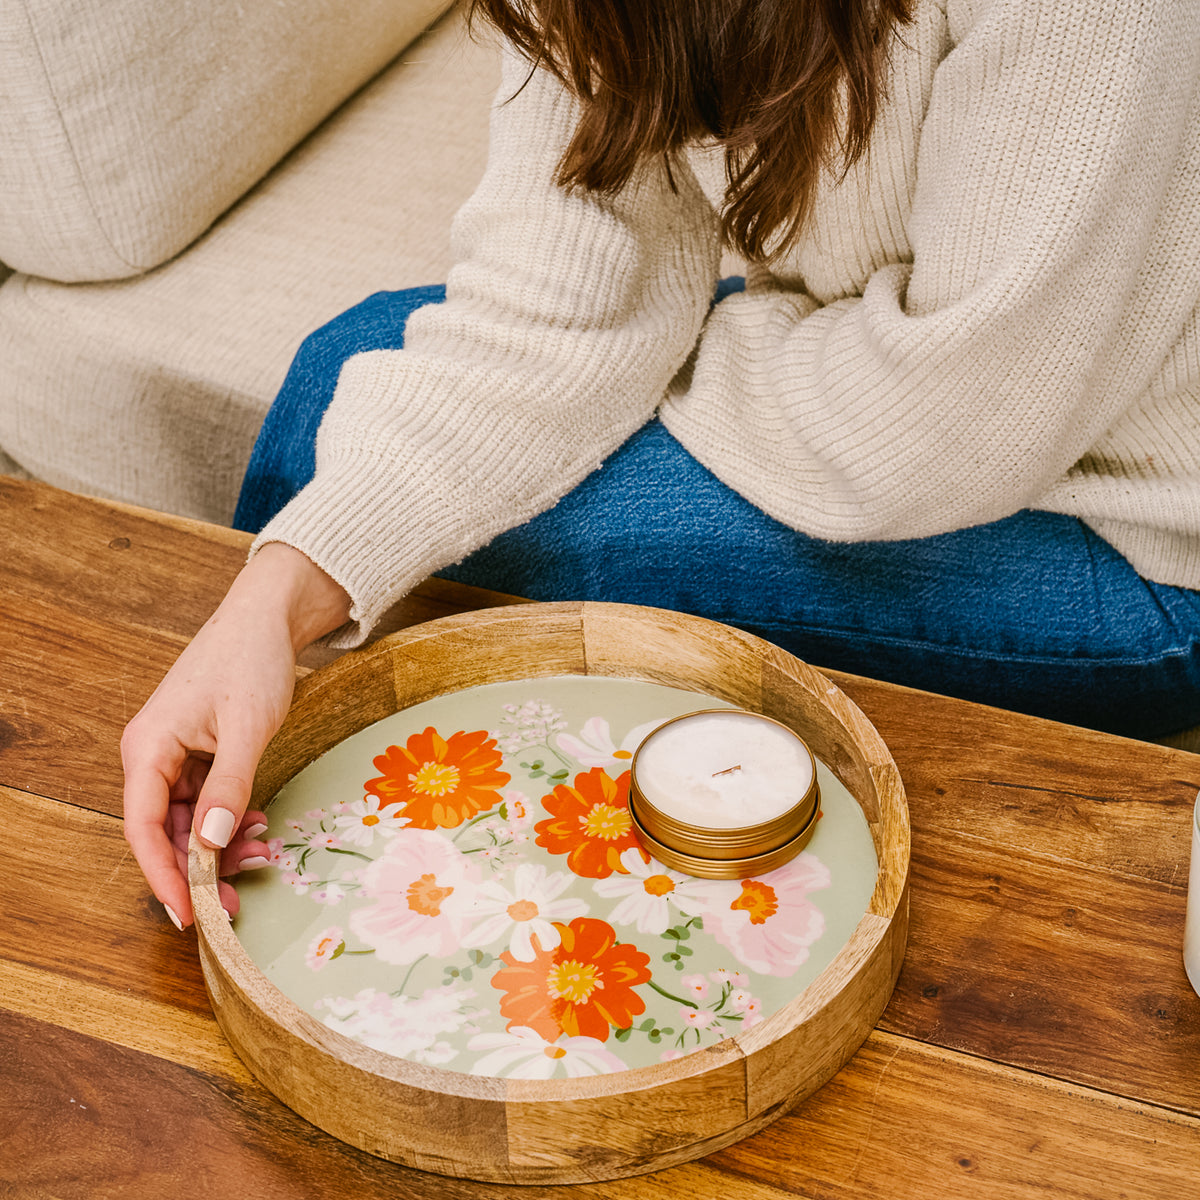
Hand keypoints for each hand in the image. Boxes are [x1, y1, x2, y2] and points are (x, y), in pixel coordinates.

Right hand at [121, 543, 350, 926]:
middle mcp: (152, 755)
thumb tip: (212, 846)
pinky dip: (232, 818)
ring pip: (191, 821)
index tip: (190, 914)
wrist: (267, 617)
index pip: (144, 828)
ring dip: (221, 846)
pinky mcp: (200, 753)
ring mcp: (176, 755)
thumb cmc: (251, 660)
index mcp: (148, 747)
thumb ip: (230, 787)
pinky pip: (209, 801)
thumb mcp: (247, 727)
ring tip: (261, 859)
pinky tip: (259, 829)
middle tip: (237, 902)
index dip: (164, 876)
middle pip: (166, 831)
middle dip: (200, 870)